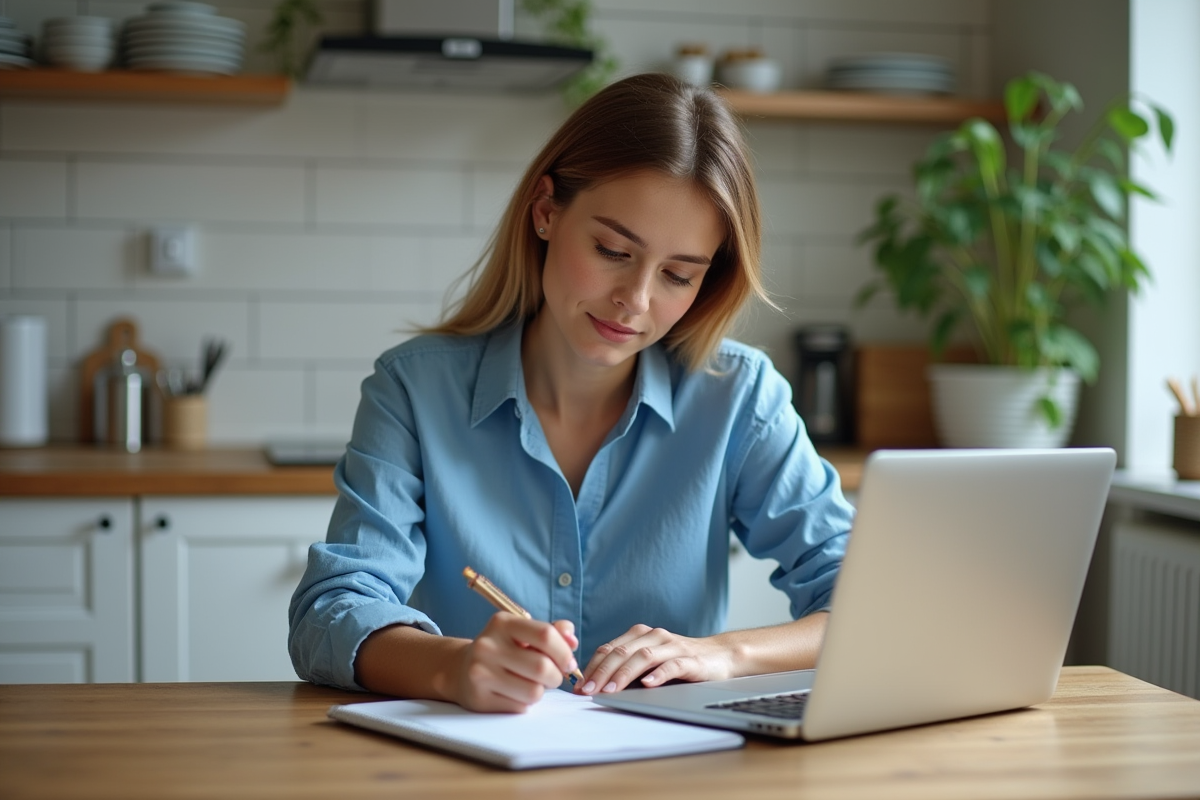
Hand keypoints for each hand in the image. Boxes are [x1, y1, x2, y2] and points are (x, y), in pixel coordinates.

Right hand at [448, 613, 578, 712]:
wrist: (461, 669)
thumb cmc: (502, 649)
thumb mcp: (522, 633)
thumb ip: (552, 632)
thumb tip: (572, 639)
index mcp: (502, 623)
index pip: (545, 635)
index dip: (564, 652)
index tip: (568, 662)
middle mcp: (487, 645)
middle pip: (542, 667)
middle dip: (556, 676)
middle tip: (552, 677)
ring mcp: (480, 673)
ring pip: (534, 691)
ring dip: (541, 691)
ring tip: (532, 684)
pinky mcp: (479, 698)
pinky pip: (520, 707)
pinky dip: (525, 703)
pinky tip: (515, 693)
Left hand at [577, 624, 734, 694]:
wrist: (720, 655)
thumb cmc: (679, 661)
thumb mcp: (650, 661)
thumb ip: (628, 667)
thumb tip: (596, 686)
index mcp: (640, 635)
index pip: (609, 649)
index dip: (592, 667)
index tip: (578, 686)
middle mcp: (654, 636)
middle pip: (622, 652)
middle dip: (602, 672)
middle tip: (588, 690)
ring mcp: (672, 646)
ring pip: (643, 657)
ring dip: (624, 674)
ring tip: (610, 690)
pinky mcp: (690, 659)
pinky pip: (672, 666)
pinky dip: (658, 674)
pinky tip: (648, 684)